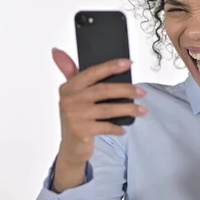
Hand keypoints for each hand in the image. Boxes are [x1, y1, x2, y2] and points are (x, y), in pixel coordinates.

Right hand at [52, 48, 147, 167]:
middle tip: (142, 92)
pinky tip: (124, 128)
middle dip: (126, 90)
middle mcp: (70, 100)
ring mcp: (75, 116)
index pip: (93, 72)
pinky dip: (117, 127)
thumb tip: (57, 51)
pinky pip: (106, 127)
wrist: (71, 147)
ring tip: (142, 110)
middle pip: (103, 90)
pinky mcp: (81, 131)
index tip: (128, 63)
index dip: (111, 67)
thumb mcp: (72, 94)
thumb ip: (70, 72)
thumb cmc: (76, 116)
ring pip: (108, 109)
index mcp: (69, 87)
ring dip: (128, 109)